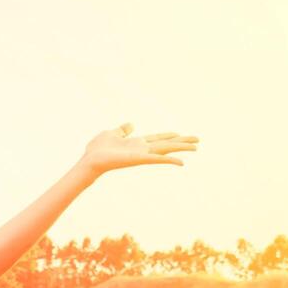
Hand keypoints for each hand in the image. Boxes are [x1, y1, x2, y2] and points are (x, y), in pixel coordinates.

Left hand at [79, 123, 198, 176]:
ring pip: (166, 150)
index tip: (179, 134)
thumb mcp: (111, 133)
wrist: (90, 160)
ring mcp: (142, 155)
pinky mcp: (139, 159)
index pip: (156, 138)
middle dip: (181, 142)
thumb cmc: (97, 149)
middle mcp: (142, 149)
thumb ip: (122, 130)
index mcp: (136, 143)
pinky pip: (157, 160)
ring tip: (196, 147)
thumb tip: (131, 124)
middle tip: (197, 141)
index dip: (168, 136)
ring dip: (181, 148)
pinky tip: (182, 162)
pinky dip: (169, 160)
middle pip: (166, 144)